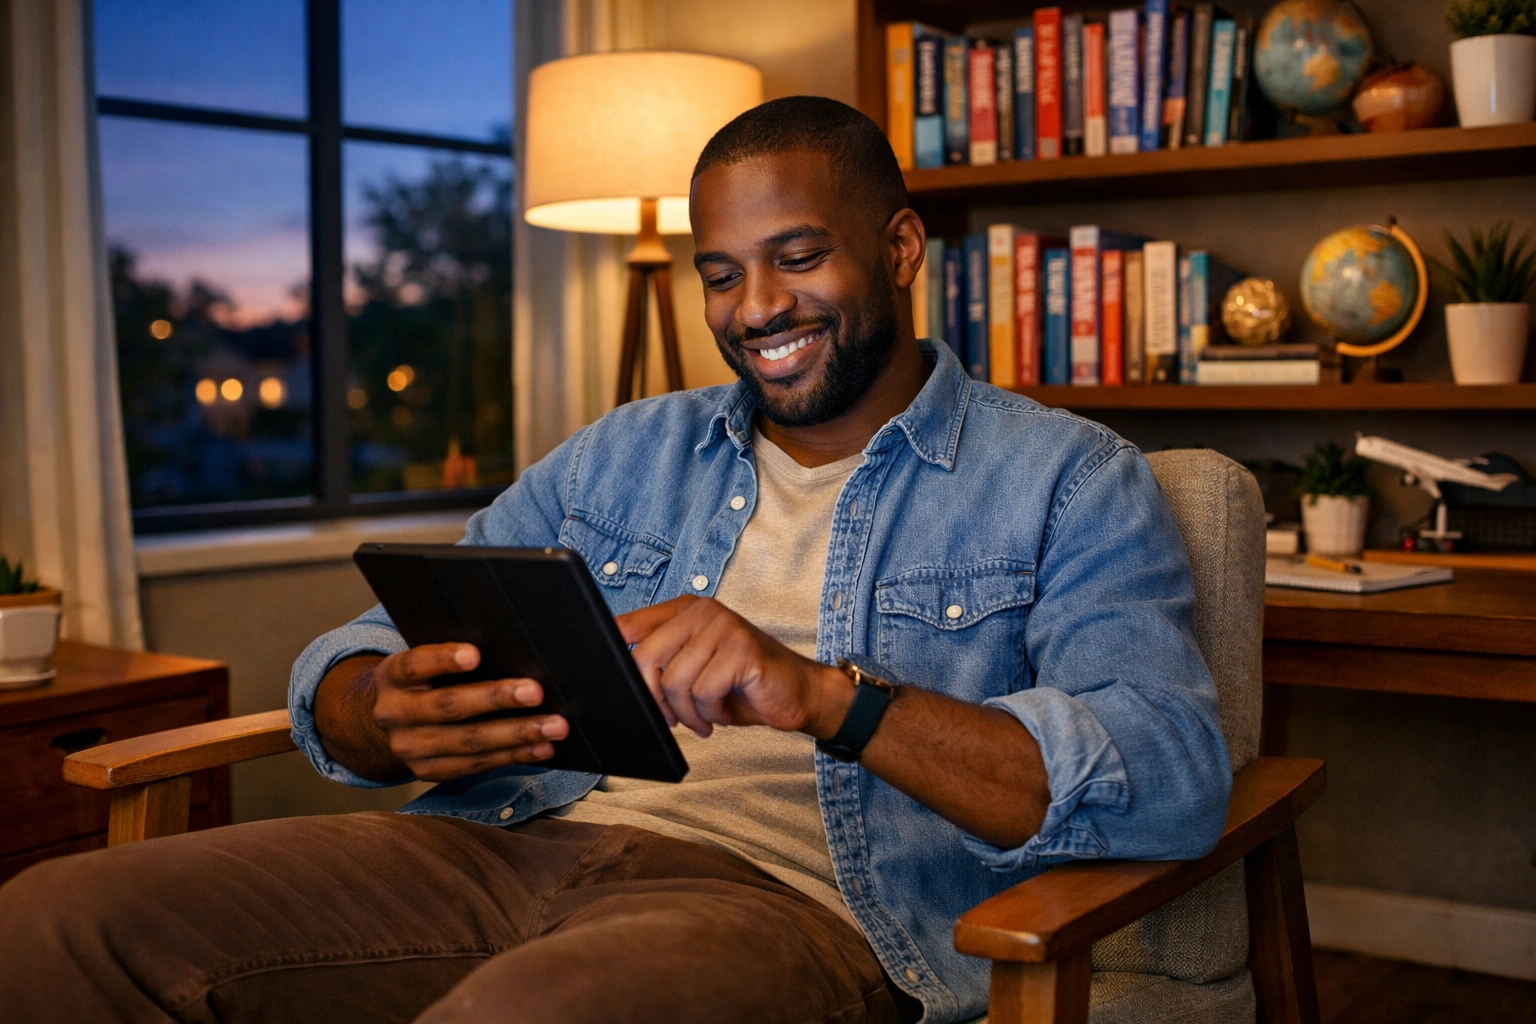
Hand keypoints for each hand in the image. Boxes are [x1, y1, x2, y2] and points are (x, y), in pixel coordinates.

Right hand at [367, 643, 568, 780]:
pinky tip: (541, 748)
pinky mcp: (429, 771)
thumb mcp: (421, 663)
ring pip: (469, 742)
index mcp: (393, 677)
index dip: (443, 660)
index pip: (415, 665)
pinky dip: (514, 756)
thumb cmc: (420, 681)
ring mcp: (410, 748)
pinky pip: (476, 765)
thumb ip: (450, 657)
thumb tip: (510, 649)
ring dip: (517, 734)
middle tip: (535, 692)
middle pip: (449, 706)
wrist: (384, 721)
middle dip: (496, 699)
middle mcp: (395, 714)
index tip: (475, 654)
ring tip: (554, 726)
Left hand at [616, 596, 852, 738]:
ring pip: (676, 681)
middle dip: (654, 699)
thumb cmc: (743, 684)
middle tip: (671, 719)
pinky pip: (704, 691)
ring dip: (688, 713)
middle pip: (646, 657)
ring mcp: (724, 627)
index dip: (613, 652)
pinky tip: (723, 713)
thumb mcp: (695, 668)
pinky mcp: (742, 650)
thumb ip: (663, 662)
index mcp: (685, 610)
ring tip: (704, 719)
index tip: (605, 677)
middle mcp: (703, 611)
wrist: (798, 693)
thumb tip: (618, 677)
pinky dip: (711, 713)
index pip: (631, 625)